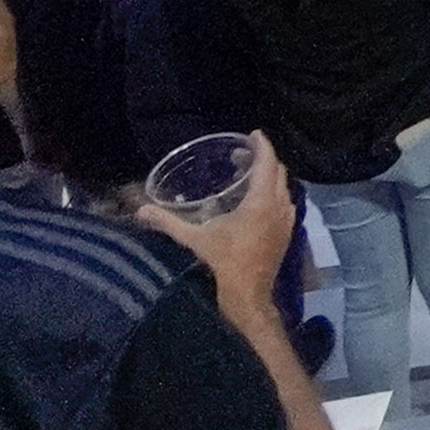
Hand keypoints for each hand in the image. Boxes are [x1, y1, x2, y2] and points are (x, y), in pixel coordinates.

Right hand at [138, 132, 298, 311]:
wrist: (248, 295)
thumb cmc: (223, 263)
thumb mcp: (195, 239)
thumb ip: (168, 222)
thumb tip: (141, 210)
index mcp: (261, 202)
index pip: (267, 163)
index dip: (262, 145)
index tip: (253, 134)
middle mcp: (279, 206)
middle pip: (278, 172)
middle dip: (263, 159)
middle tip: (242, 154)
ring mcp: (287, 220)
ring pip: (283, 187)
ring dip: (270, 177)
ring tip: (248, 175)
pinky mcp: (288, 233)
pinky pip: (285, 203)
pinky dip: (274, 194)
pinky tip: (257, 201)